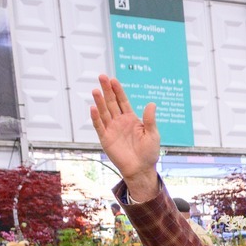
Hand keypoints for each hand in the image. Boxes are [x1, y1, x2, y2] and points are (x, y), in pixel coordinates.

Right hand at [88, 74, 162, 199]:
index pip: (123, 101)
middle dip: (107, 90)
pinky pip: (99, 126)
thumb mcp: (152, 134)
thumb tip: (152, 104)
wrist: (140, 169)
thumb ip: (149, 119)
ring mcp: (111, 129)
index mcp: (131, 119)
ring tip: (95, 90)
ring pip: (104, 112)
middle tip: (101, 77)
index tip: (113, 80)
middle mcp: (119, 121)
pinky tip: (93, 108)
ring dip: (99, 101)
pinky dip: (96, 118)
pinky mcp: (105, 138)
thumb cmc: (149, 152)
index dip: (118, 91)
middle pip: (111, 103)